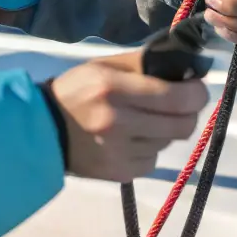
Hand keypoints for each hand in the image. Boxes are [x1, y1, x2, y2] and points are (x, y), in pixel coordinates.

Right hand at [47, 50, 206, 182]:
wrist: (40, 130)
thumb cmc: (74, 91)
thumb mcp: (102, 66)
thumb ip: (143, 63)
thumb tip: (187, 67)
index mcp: (113, 89)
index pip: (177, 97)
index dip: (196, 93)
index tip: (194, 88)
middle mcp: (118, 122)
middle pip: (182, 125)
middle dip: (186, 113)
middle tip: (177, 105)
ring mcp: (119, 152)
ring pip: (167, 142)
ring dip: (162, 130)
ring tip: (140, 122)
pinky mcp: (120, 173)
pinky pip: (152, 161)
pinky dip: (147, 149)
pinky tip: (128, 141)